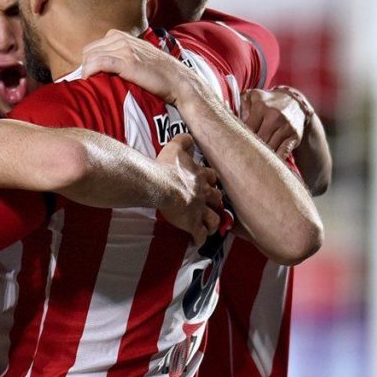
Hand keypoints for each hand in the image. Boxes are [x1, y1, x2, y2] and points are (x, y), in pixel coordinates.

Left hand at [81, 29, 191, 104]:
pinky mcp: (127, 62)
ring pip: (91, 57)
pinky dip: (89, 72)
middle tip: (89, 83)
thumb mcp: (136, 56)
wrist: (178, 81)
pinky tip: (90, 80)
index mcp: (120, 36)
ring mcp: (124, 49)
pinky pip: (98, 63)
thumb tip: (99, 67)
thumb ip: (119, 55)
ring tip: (90, 84)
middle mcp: (121, 39)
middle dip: (85, 67)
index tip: (88, 76)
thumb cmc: (157, 73)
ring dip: (86, 71)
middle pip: (88, 52)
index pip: (92, 47)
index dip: (87, 62)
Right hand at [155, 133, 221, 247]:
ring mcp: (199, 210)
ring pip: (214, 219)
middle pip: (217, 199)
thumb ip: (183, 140)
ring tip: (211, 227)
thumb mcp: (174, 147)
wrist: (159, 185)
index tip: (209, 183)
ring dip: (213, 223)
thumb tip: (189, 136)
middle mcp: (203, 193)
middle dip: (216, 203)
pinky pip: (200, 234)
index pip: (213, 178)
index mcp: (200, 176)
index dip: (211, 181)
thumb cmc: (165, 167)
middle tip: (212, 206)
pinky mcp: (192, 223)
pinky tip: (197, 241)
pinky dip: (200, 238)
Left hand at [240, 88, 306, 159]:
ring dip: (262, 155)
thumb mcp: (252, 97)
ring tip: (253, 161)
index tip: (234, 145)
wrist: (294, 102)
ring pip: (270, 147)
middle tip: (242, 156)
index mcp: (260, 107)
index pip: (246, 128)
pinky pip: (283, 151)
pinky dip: (276, 158)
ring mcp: (286, 126)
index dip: (240, 138)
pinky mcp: (295, 136)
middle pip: (258, 140)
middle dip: (250, 148)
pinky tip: (268, 162)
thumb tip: (232, 123)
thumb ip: (241, 108)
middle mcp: (274, 116)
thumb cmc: (267, 103)